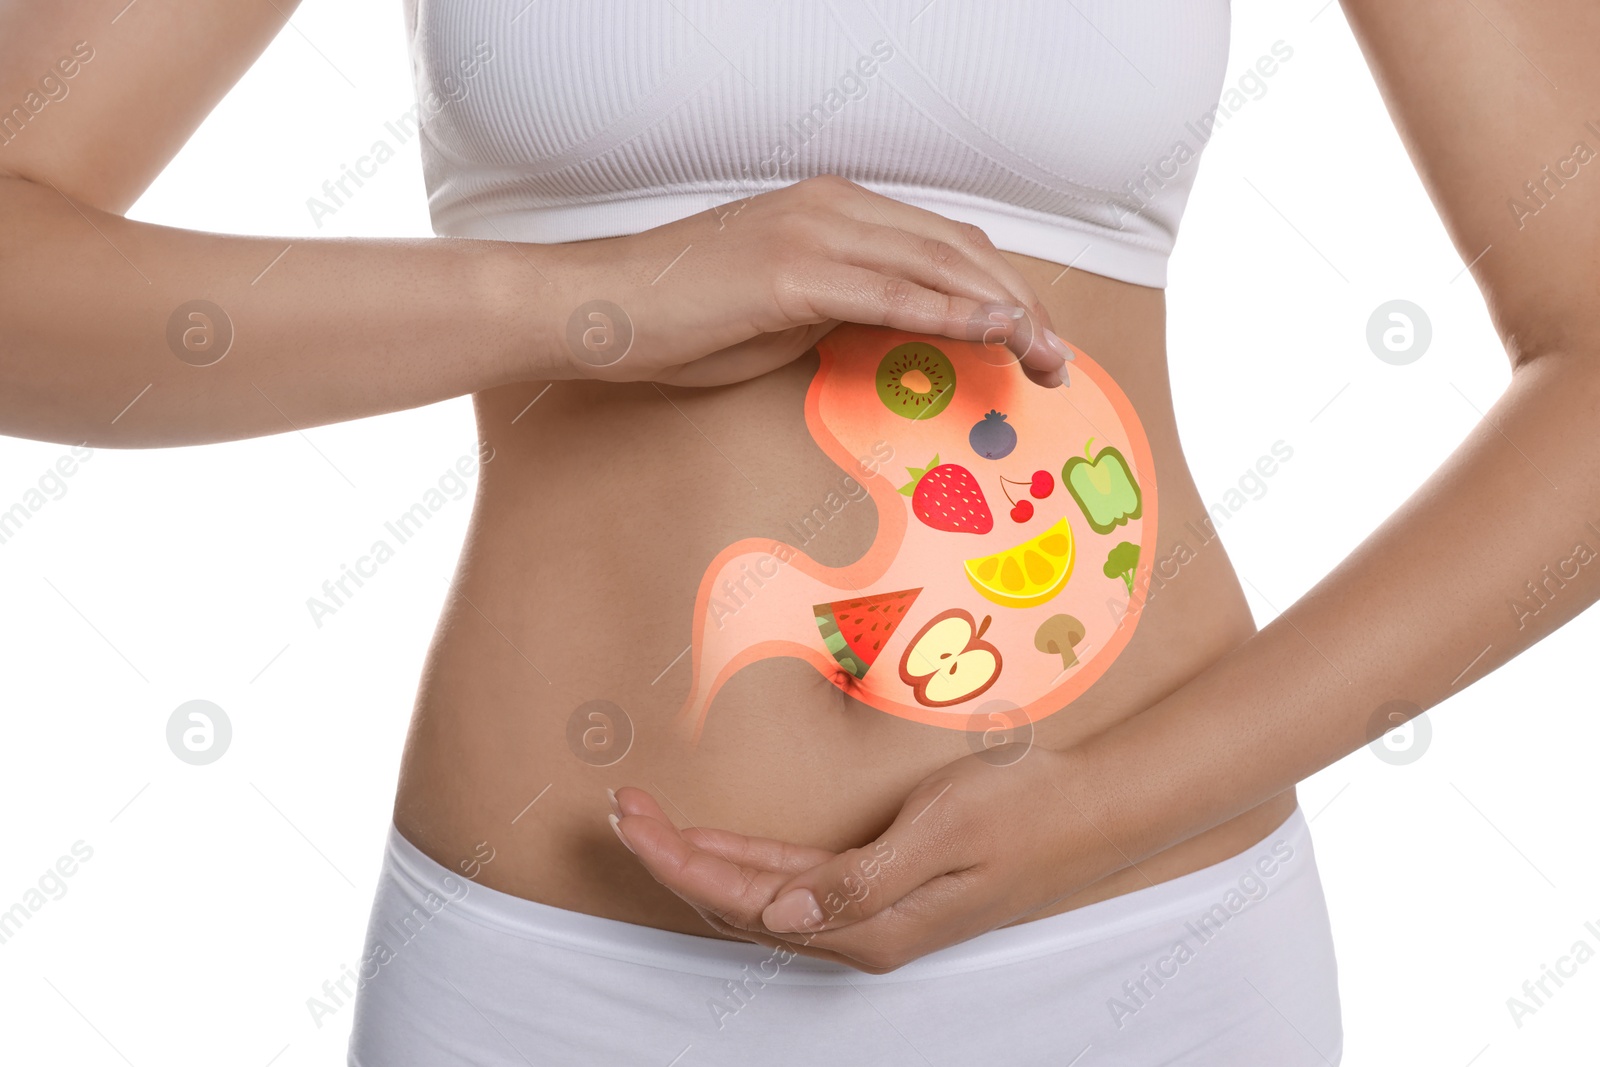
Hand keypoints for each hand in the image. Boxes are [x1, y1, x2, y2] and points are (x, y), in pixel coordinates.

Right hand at [549, 175, 1074, 387]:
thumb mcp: (784, 314)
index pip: (944, 243)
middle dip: (1020, 304)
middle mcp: (834, 207)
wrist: (604, 309)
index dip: (1001, 287)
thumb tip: (895, 332)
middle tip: (1059, 361)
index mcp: (835, 210)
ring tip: (1043, 356)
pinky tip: (992, 333)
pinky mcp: (792, 273)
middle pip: (958, 249)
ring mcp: (814, 234)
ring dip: (1001, 313)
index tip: (1036, 339)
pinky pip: (889, 294)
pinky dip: (948, 312)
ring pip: (937, 265)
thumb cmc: (684, 319)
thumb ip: (844, 310)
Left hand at [610, 745, 1127, 973]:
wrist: (1096, 813)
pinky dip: (744, 861)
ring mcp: (872, 914)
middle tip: (619, 806)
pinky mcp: (883, 890)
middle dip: (672, 858)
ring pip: (760, 896)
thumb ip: (860, 879)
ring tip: (647, 818)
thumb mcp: (944, 831)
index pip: (744, 900)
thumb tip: (781, 914)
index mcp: (870, 925)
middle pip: (740, 904)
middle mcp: (862, 931)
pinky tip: (714, 842)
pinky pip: (793, 883)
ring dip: (701, 859)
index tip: (630, 815)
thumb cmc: (1027, 810)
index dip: (678, 860)